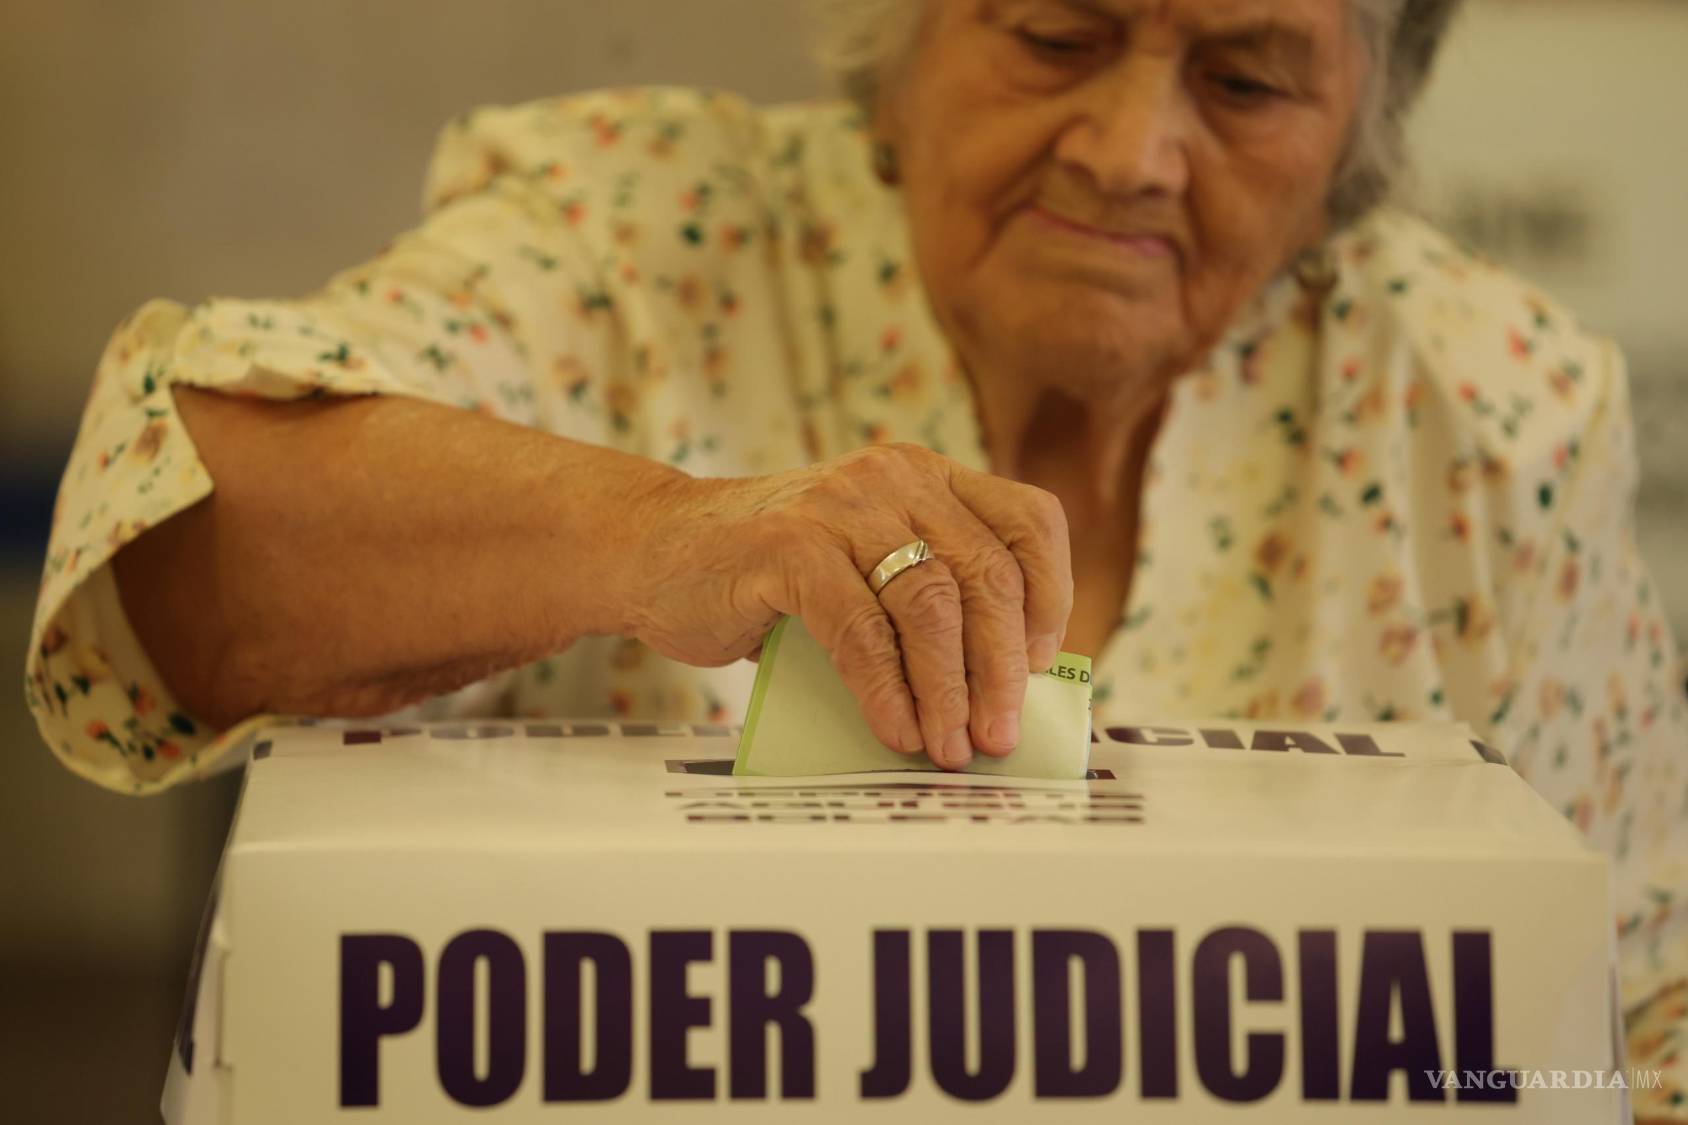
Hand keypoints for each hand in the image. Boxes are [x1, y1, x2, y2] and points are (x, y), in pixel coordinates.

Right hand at [624, 443, 1073, 768]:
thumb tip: (995, 694)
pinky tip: (896, 731)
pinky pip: (860, 629)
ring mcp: (839, 507)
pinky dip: (885, 691)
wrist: (654, 550)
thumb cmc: (767, 575)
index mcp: (926, 477)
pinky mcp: (787, 548)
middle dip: (1002, 669)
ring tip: (949, 747)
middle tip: (999, 735)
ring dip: (948, 690)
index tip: (1043, 664)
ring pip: (930, 604)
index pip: (1028, 520)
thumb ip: (921, 601)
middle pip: (986, 574)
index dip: (1051, 595)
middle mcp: (893, 479)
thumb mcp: (861, 565)